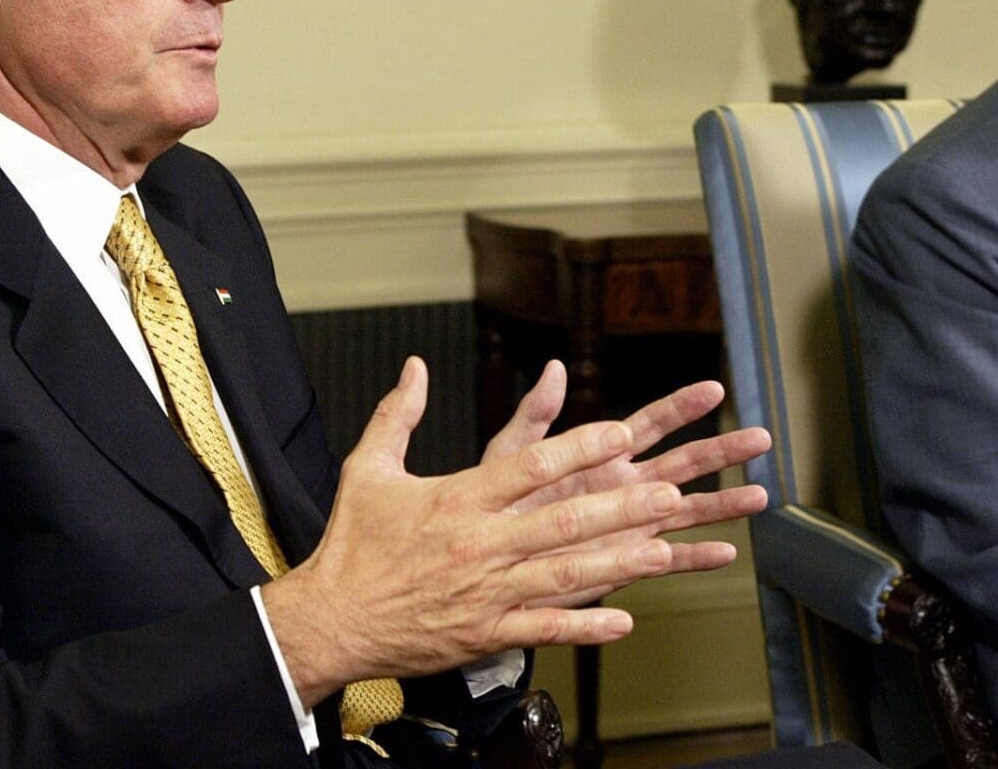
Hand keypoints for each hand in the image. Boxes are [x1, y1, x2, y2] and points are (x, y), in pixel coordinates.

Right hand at [261, 357, 769, 705]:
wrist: (330, 619)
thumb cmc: (352, 544)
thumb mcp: (368, 468)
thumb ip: (398, 414)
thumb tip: (415, 365)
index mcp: (458, 500)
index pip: (529, 468)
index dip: (578, 449)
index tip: (621, 433)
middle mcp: (479, 545)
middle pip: (561, 522)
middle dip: (619, 508)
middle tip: (667, 494)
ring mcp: (486, 592)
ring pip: (563, 575)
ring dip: (617, 564)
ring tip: (661, 550)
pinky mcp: (485, 633)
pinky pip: (544, 629)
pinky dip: (584, 627)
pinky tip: (623, 620)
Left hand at [481, 360, 771, 605]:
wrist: (485, 560)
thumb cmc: (496, 503)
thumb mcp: (511, 456)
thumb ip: (535, 415)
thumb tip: (555, 367)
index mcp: (605, 455)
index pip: (652, 423)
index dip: (683, 406)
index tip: (714, 389)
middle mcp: (628, 486)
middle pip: (686, 463)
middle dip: (724, 450)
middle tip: (762, 437)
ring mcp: (633, 524)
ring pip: (689, 510)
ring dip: (725, 504)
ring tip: (761, 496)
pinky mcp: (628, 561)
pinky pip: (670, 560)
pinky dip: (696, 558)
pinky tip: (727, 554)